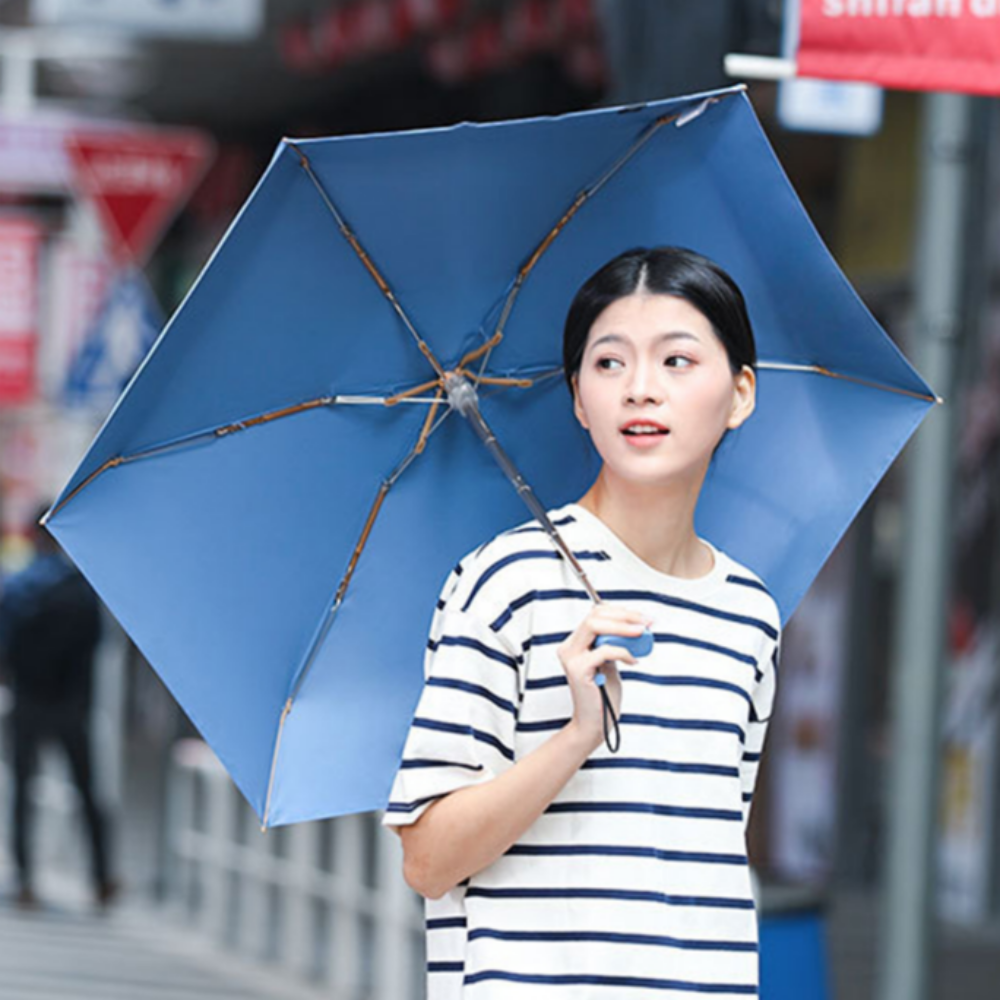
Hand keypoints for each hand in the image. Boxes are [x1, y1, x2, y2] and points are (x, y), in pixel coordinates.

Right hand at [556, 603, 650, 752]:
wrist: (594, 723)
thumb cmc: (603, 694)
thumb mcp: (611, 662)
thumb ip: (615, 644)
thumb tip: (635, 626)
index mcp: (576, 643)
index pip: (595, 613)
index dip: (621, 612)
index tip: (642, 617)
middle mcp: (569, 647)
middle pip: (594, 615)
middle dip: (624, 615)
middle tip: (646, 622)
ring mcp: (571, 657)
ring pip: (595, 626)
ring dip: (623, 627)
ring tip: (641, 633)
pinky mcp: (578, 670)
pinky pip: (604, 650)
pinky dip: (623, 652)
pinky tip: (632, 661)